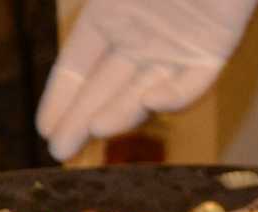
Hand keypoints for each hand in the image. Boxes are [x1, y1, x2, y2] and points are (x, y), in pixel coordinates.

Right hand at [37, 0, 257, 162]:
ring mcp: (175, 50)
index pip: (77, 65)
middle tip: (60, 151)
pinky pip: (192, 83)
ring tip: (95, 131)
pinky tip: (150, 102)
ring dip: (120, 113)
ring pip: (143, 91)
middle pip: (104, 87)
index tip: (45, 128)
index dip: (61, 96)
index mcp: (110, 14)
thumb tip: (72, 57)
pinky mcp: (212, 53)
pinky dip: (175, 96)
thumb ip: (95, 23)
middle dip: (81, 119)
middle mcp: (140, 38)